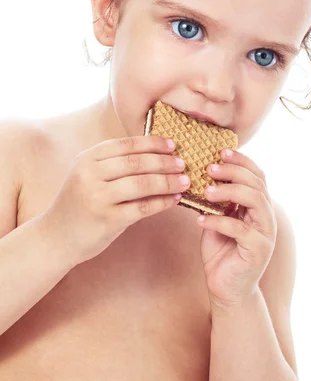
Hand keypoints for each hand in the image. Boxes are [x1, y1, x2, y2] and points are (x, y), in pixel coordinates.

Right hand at [42, 135, 189, 263]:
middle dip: (164, 161)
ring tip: (184, 180)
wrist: (56, 237)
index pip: (126, 145)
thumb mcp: (88, 175)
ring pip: (142, 184)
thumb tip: (157, 153)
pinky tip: (174, 199)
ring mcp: (98, 198)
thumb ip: (114, 164)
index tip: (173, 145)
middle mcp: (90, 175)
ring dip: (167, 181)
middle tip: (182, 163)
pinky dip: (162, 202)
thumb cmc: (80, 203)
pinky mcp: (107, 220)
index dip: (152, 143)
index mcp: (88, 159)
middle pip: (136, 162)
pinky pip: (143, 207)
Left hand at [197, 149, 276, 309]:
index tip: (221, 151)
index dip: (241, 161)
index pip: (257, 175)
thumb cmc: (221, 251)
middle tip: (209, 168)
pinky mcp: (258, 250)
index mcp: (258, 206)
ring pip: (255, 201)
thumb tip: (201, 173)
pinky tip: (200, 221)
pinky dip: (219, 222)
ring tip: (207, 191)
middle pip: (257, 183)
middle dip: (233, 172)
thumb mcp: (218, 218)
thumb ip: (218, 199)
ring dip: (230, 191)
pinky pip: (240, 229)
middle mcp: (266, 216)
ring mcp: (266, 233)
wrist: (226, 289)